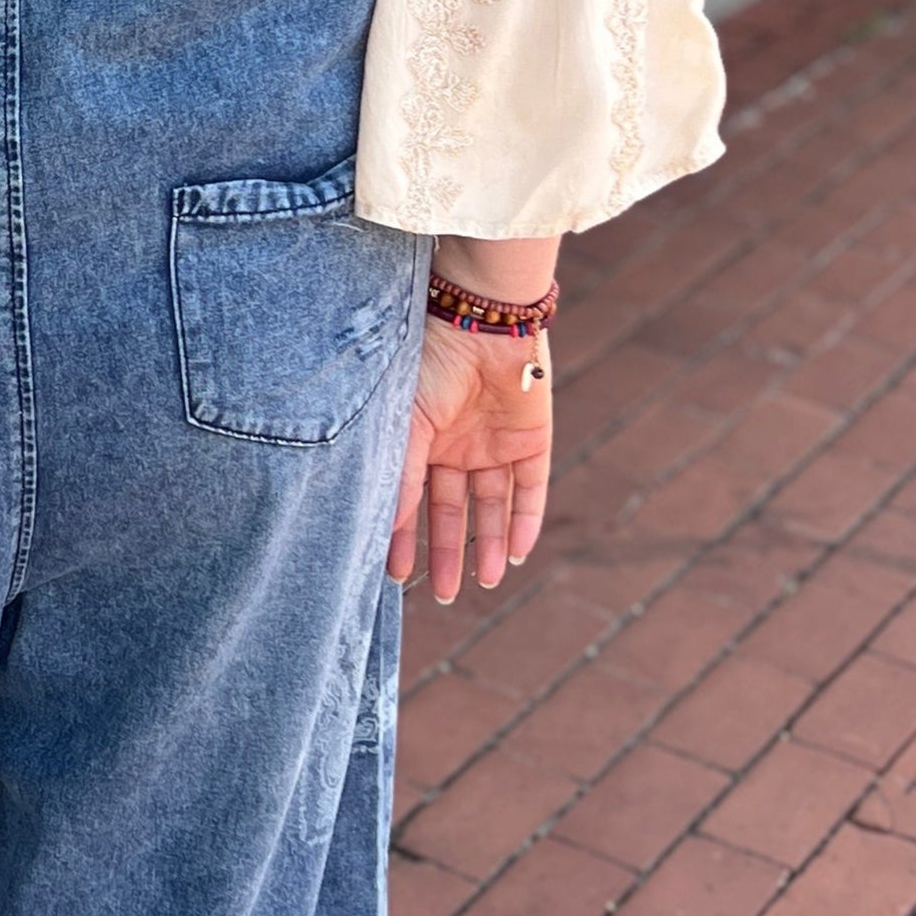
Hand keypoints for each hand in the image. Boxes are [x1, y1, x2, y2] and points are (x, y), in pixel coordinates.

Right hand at [386, 315, 551, 602]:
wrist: (482, 321)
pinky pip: (531, 488)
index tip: (395, 575)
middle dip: (447, 552)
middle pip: (452, 510)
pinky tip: (519, 554)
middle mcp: (455, 445)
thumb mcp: (404, 425)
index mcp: (418, 437)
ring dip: (489, 544)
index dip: (403, 537)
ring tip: (486, 582)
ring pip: (493, 506)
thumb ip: (399, 479)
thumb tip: (383, 533)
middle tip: (442, 594)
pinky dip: (526, 520)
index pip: (411, 499)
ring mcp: (494, 442)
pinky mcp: (532, 439)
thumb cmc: (428, 364)